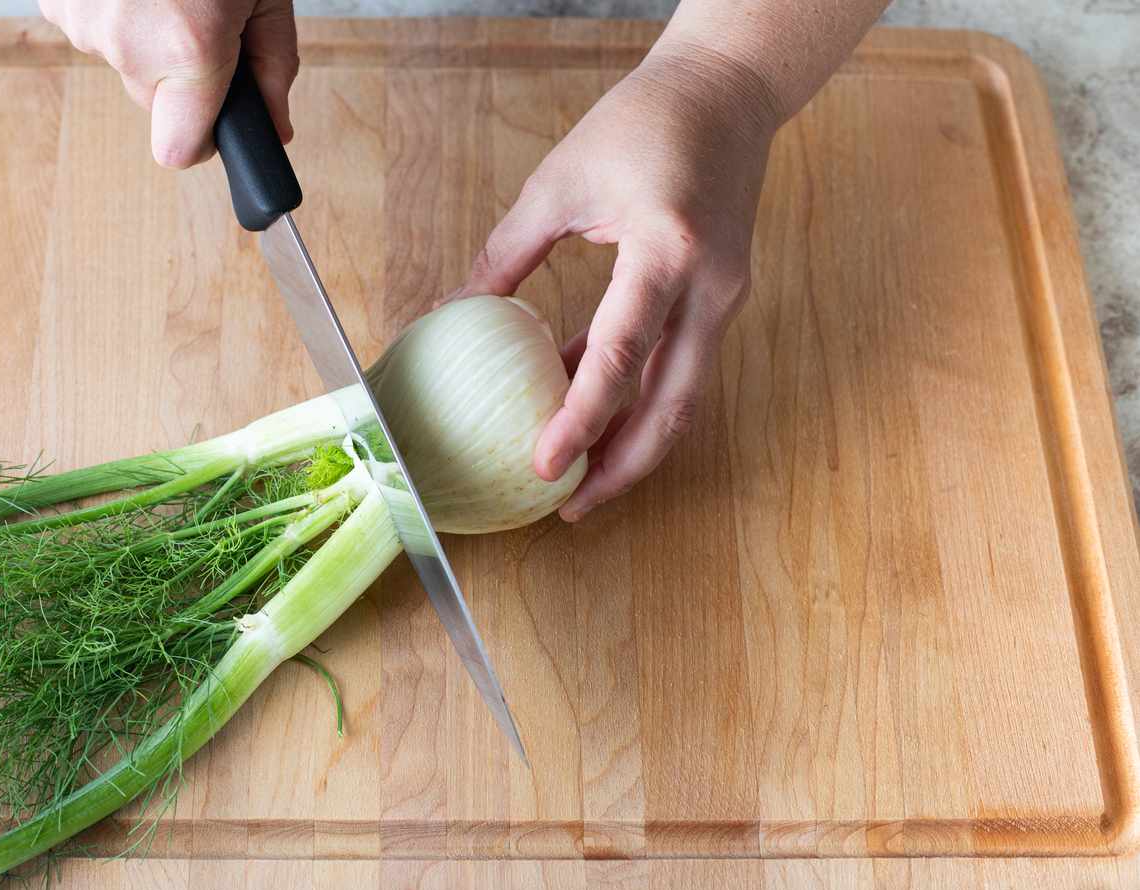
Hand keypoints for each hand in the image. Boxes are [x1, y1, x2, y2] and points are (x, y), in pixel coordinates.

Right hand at [40, 0, 297, 167]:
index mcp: (190, 47)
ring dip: (146, 35)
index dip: (203, 139)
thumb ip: (273, 68)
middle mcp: (129, 43)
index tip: (217, 118)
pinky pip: (92, 25)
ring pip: (123, 62)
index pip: (181, 152)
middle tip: (201, 15)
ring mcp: (82, 19)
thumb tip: (275, 129)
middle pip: (154, 104)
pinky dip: (115, 6)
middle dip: (181, 74)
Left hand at [457, 39, 783, 521]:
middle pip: (671, 404)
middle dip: (622, 467)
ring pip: (682, 397)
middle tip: (569, 507)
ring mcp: (725, 297)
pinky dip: (637, 398)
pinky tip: (591, 415)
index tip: (544, 467)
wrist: (726, 90)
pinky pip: (679, 366)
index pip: (621, 356)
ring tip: (581, 482)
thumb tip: (454, 313)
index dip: (581, 420)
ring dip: (634, 446)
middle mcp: (709, 285)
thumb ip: (506, 256)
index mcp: (667, 249)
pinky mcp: (721, 300)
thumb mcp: (558, 183)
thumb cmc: (642, 122)